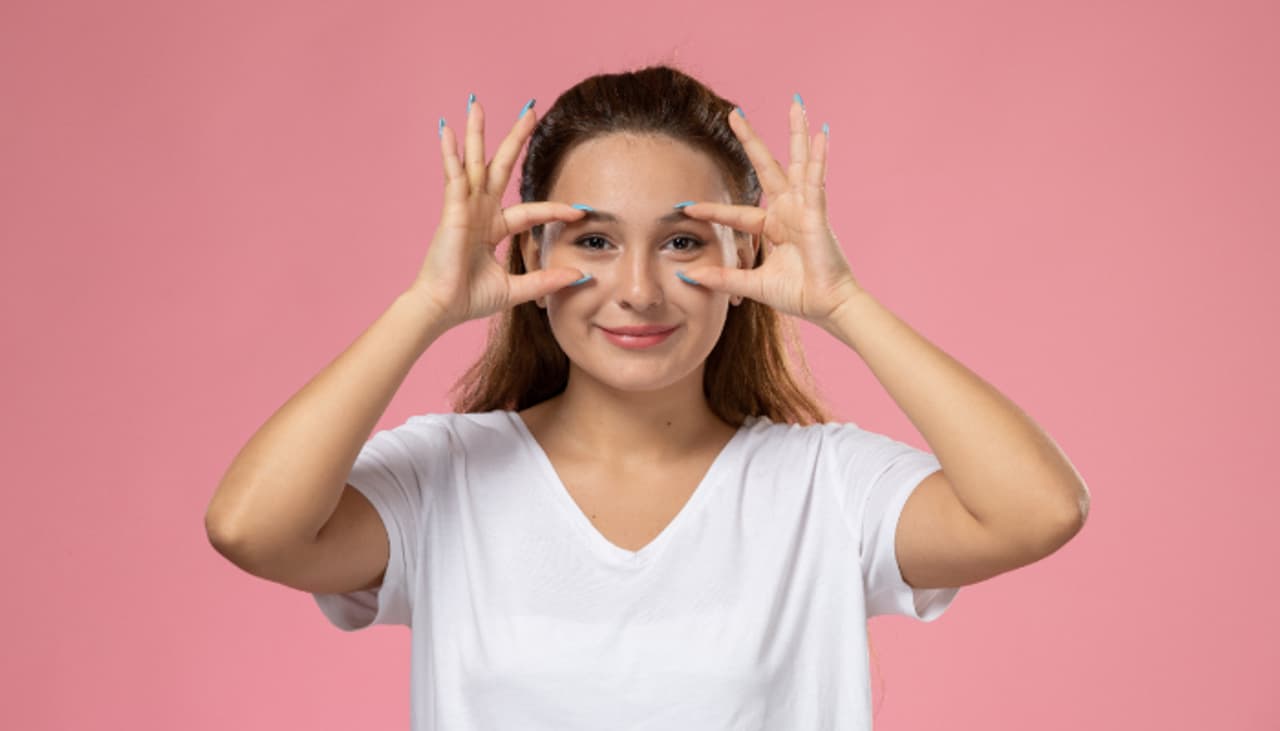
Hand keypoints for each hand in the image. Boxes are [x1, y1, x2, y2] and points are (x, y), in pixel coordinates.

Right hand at [406, 95, 588, 329]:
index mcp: (494, 228)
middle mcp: (480, 212)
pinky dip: (450, 153)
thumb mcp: (517, 289)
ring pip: (475, 162)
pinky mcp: (452, 210)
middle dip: (514, 139)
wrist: (443, 308)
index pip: (531, 211)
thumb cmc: (470, 299)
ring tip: (476, 103)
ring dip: (476, 132)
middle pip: (500, 167)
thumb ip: (545, 280)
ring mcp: (464, 208)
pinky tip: (448, 131)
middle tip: (529, 110)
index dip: (556, 210)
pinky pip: (453, 176)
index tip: (581, 210)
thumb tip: (580, 276)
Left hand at [674, 98, 862, 326]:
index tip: (684, 207)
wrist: (826, 305)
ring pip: (798, 161)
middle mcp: (788, 211)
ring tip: (796, 102)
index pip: (735, 213)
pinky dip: (819, 157)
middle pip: (767, 167)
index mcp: (772, 227)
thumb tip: (687, 276)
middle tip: (735, 113)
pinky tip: (821, 134)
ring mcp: (804, 208)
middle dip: (751, 140)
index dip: (710, 210)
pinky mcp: (818, 213)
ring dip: (796, 132)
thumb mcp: (752, 284)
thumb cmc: (798, 294)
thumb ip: (723, 278)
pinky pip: (817, 180)